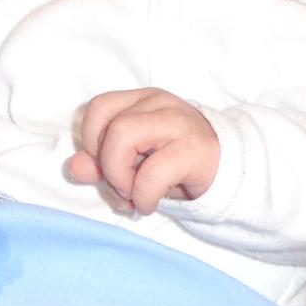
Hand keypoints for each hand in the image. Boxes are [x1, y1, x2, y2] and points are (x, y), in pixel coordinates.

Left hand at [65, 88, 218, 214]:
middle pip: (109, 124)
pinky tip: (148, 204)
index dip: (92, 141)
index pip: (99, 108)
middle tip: (121, 186)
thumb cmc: (176, 164)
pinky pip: (153, 172)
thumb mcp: (135, 163)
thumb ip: (102, 162)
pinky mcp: (195, 150)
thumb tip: (75, 168)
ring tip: (133, 193)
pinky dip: (142, 195)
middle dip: (106, 164)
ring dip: (120, 176)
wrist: (230, 171)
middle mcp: (158, 104)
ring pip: (124, 135)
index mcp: (141, 101)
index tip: (105, 167)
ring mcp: (178, 122)